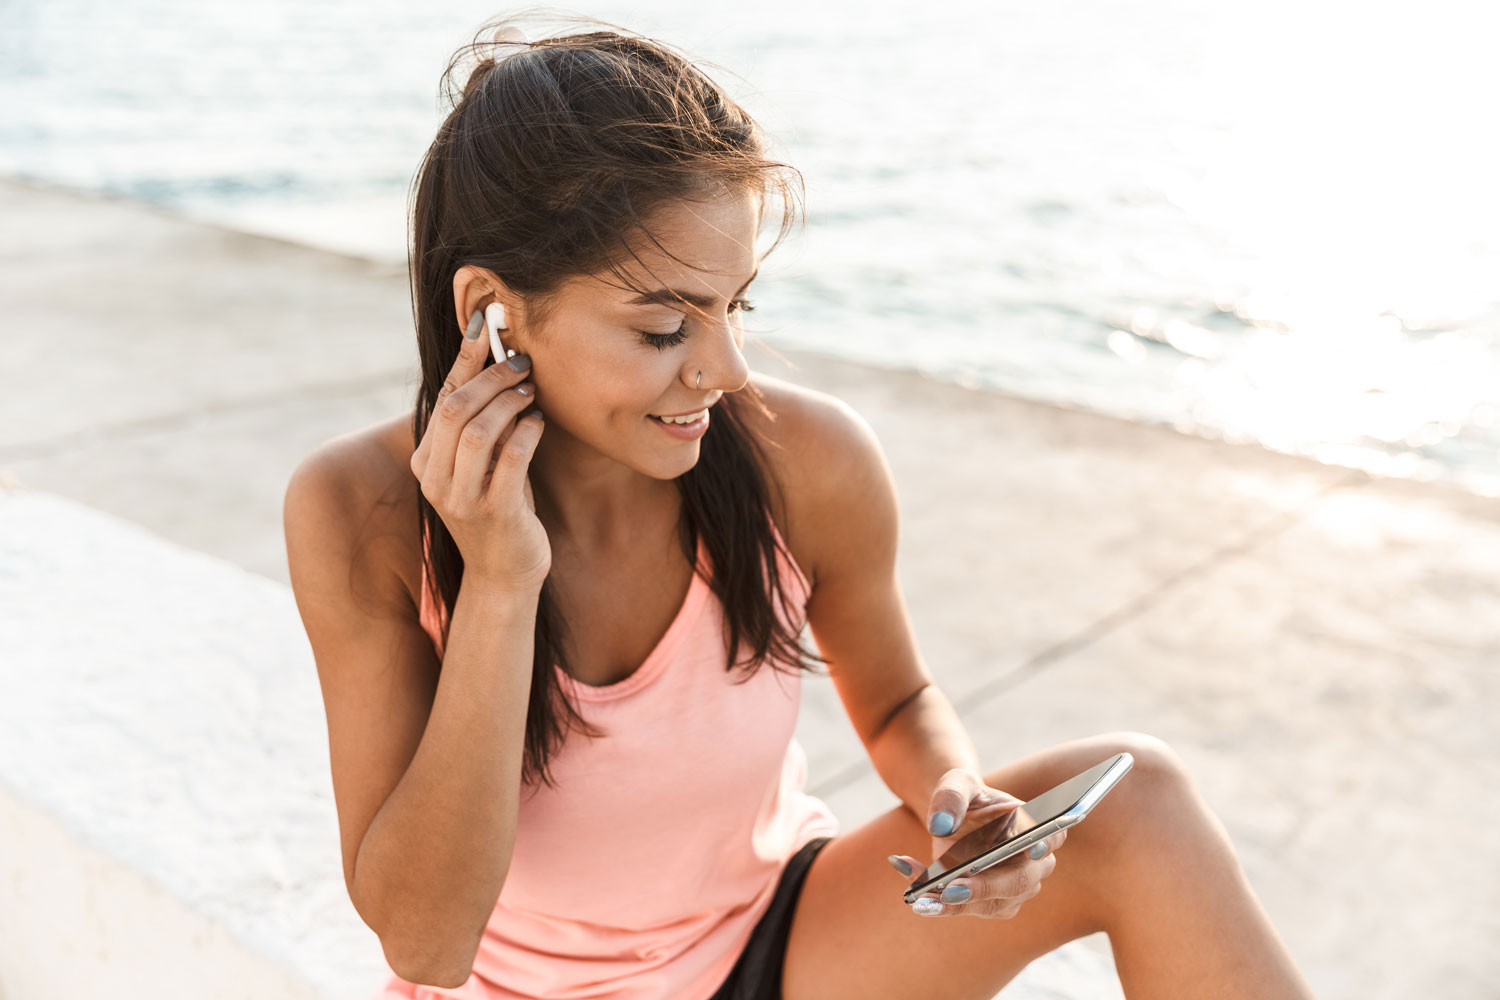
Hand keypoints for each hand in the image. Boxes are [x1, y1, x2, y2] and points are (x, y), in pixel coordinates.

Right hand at [409, 311, 549, 592]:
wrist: (505, 576)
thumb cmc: (500, 509)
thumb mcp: (481, 465)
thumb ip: (480, 425)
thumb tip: (498, 363)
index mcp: (425, 462)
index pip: (442, 398)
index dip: (464, 359)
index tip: (485, 324)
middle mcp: (435, 479)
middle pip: (455, 409)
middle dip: (491, 377)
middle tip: (521, 360)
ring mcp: (461, 499)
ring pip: (478, 431)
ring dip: (508, 402)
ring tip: (531, 391)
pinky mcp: (495, 513)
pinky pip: (510, 459)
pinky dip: (527, 433)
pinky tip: (539, 423)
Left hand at [887, 767, 1067, 918]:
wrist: (951, 817)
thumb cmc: (963, 796)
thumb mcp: (955, 785)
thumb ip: (950, 798)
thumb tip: (941, 825)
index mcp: (1034, 826)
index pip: (1052, 835)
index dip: (1047, 843)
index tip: (1034, 848)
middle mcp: (1033, 862)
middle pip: (1020, 881)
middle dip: (987, 886)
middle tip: (952, 887)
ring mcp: (1015, 888)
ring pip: (992, 904)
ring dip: (956, 904)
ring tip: (922, 898)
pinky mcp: (991, 904)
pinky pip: (966, 909)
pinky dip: (940, 906)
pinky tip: (916, 897)